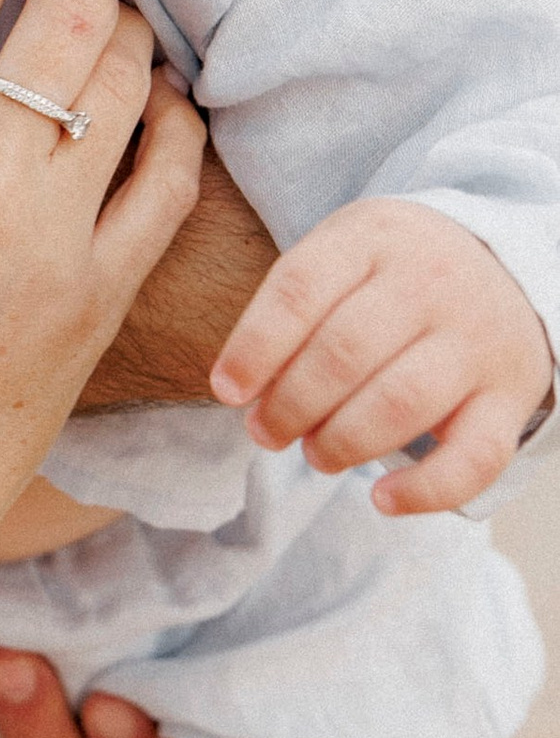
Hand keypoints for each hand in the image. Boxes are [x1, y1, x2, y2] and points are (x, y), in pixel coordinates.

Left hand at [210, 194, 555, 515]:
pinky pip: (473, 456)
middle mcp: (432, 282)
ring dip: (342, 442)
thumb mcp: (342, 256)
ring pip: (400, 403)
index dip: (255, 347)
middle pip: (345, 352)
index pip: (300, 290)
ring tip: (316, 453)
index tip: (227, 391)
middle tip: (267, 432)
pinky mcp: (510, 395)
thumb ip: (295, 310)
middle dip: (291, 405)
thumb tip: (244, 392)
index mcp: (373, 238)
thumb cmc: (392, 275)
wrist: (505, 269)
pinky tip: (381, 499)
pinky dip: (425, 488)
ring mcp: (476, 340)